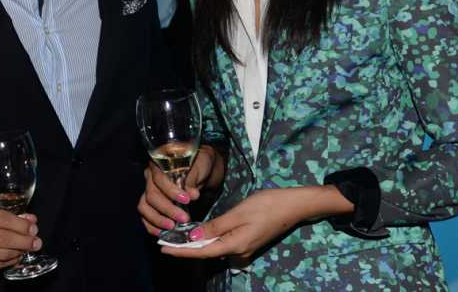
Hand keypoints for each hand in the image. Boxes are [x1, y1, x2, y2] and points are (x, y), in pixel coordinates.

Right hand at [0, 205, 40, 273]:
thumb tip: (31, 221)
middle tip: (37, 242)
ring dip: (20, 251)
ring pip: (4, 254)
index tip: (33, 228)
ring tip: (28, 248)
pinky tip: (16, 256)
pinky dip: (11, 260)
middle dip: (25, 241)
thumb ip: (7, 215)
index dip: (22, 225)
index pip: (4, 220)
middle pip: (6, 239)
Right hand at [138, 144, 222, 235]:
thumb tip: (191, 194)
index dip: (171, 191)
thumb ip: (193, 179)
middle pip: (151, 195)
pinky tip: (163, 233)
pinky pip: (145, 216)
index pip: (159, 179)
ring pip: (144, 207)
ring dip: (157, 220)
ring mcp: (149, 191)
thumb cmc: (201, 164)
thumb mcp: (200, 166)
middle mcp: (150, 177)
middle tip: (184, 218)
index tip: (187, 200)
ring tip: (173, 227)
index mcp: (160, 165)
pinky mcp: (151, 204)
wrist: (203, 169)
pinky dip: (152, 226)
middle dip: (167, 209)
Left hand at [160, 186, 351, 260]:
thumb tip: (194, 238)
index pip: (201, 252)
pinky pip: (223, 243)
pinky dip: (208, 240)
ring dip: (196, 244)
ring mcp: (244, 247)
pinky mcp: (247, 241)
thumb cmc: (267, 205)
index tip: (163, 249)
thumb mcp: (239, 212)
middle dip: (185, 248)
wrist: (294, 205)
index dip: (181, 251)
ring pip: (214, 248)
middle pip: (206, 252)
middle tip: (165, 241)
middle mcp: (238, 251)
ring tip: (177, 237)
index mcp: (235, 245)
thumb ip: (216, 226)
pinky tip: (199, 234)